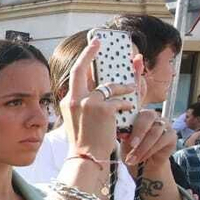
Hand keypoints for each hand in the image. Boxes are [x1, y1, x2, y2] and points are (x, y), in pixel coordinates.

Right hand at [59, 38, 136, 162]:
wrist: (87, 157)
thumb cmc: (84, 141)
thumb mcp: (76, 119)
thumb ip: (82, 102)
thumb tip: (97, 88)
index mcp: (68, 101)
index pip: (74, 74)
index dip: (83, 58)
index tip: (91, 46)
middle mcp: (75, 99)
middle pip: (82, 69)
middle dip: (90, 53)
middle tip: (99, 42)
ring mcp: (89, 103)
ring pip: (110, 87)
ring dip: (123, 87)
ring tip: (131, 88)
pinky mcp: (104, 110)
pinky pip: (120, 100)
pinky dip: (127, 103)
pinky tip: (129, 108)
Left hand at [119, 108, 177, 167]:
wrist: (144, 164)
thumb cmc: (132, 150)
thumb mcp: (124, 142)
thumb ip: (124, 134)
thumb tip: (122, 132)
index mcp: (140, 113)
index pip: (138, 107)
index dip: (132, 117)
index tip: (124, 134)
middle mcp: (154, 116)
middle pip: (149, 116)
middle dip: (139, 132)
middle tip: (132, 145)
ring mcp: (165, 124)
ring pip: (155, 132)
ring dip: (142, 147)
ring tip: (133, 158)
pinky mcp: (172, 135)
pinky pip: (162, 140)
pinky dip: (150, 151)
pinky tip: (142, 158)